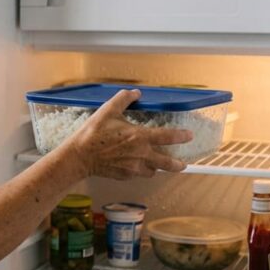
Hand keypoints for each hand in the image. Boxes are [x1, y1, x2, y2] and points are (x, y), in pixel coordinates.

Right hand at [65, 89, 192, 179]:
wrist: (80, 156)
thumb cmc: (94, 133)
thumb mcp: (108, 110)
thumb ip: (124, 99)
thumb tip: (136, 93)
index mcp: (140, 137)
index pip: (168, 137)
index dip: (181, 136)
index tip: (189, 135)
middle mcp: (141, 154)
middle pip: (167, 163)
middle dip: (177, 164)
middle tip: (183, 164)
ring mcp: (133, 168)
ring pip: (152, 171)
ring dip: (155, 167)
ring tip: (155, 164)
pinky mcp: (125, 176)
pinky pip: (138, 174)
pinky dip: (139, 170)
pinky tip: (134, 165)